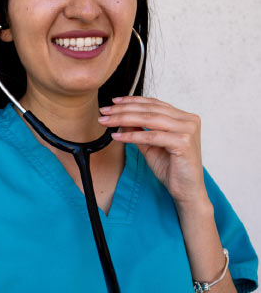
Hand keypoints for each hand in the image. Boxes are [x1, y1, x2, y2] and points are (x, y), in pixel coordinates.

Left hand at [98, 96, 209, 212]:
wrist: (186, 191)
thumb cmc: (171, 168)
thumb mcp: (150, 145)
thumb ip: (138, 129)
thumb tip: (120, 117)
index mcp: (183, 117)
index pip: (154, 104)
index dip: (132, 101)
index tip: (113, 102)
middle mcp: (188, 120)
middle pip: (149, 110)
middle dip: (123, 109)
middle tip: (104, 111)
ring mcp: (188, 130)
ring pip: (148, 119)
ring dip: (123, 119)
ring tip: (106, 121)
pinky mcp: (184, 142)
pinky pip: (151, 136)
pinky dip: (132, 136)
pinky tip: (117, 137)